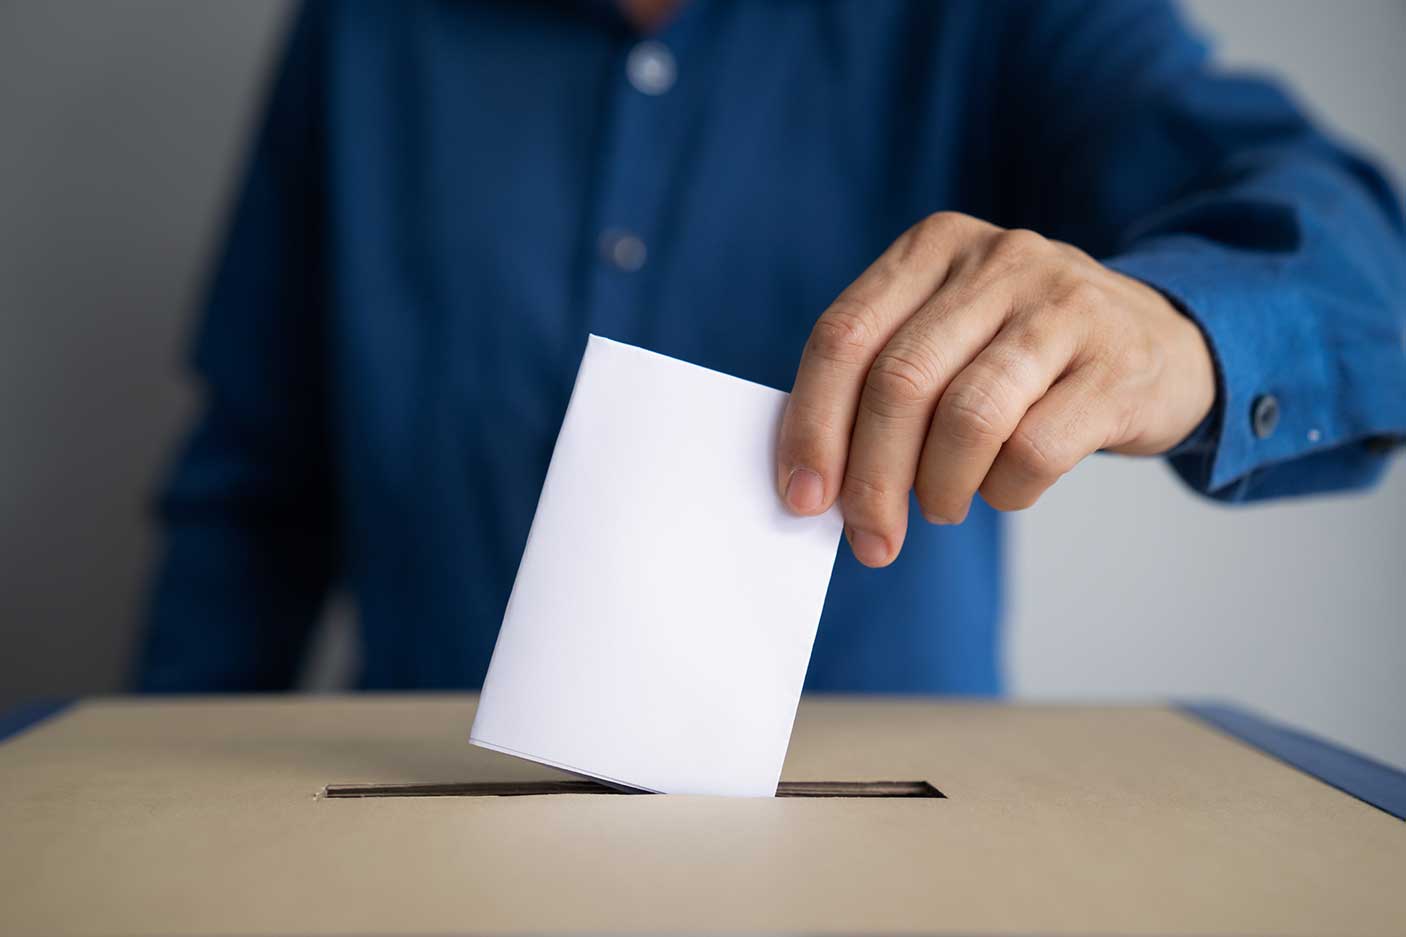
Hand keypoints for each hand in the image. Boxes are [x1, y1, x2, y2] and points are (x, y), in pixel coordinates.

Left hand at [777, 212, 1214, 566]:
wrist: (1163, 341)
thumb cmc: (1025, 355)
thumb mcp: (948, 333)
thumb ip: (880, 381)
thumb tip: (814, 480)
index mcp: (933, 246)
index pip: (844, 336)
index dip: (812, 425)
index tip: (802, 497)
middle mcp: (997, 261)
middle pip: (899, 382)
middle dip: (871, 478)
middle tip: (869, 537)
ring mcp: (1063, 306)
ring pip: (967, 418)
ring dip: (938, 488)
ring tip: (941, 507)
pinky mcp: (1115, 365)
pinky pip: (1034, 450)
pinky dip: (1005, 490)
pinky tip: (1005, 487)